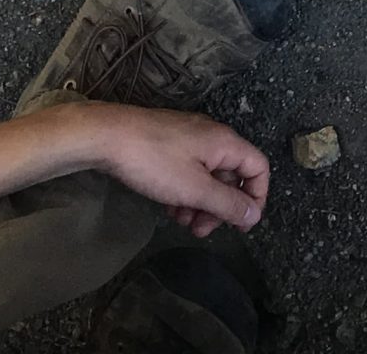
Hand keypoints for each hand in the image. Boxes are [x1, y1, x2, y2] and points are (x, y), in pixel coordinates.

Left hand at [61, 105, 269, 237]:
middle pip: (232, 175)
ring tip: (182, 222)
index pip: (258, 168)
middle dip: (221, 207)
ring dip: (201, 204)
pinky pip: (189, 171)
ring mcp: (189, 138)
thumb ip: (227, 203)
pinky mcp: (170, 143)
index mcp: (225, 142)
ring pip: (208, 176)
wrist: (108, 137)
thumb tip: (255, 215)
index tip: (241, 224)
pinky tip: (169, 208)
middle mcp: (212, 136)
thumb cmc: (154, 162)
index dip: (257, 197)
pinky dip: (185, 192)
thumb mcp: (195, 189)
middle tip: (202, 230)